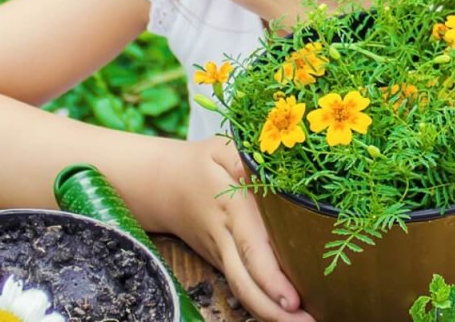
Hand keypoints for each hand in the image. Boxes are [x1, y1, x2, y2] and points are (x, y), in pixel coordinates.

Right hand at [167, 136, 316, 321]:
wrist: (162, 184)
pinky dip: (263, 304)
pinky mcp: (222, 260)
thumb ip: (242, 158)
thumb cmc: (200, 164)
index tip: (292, 299)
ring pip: (242, 290)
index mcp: (230, 209)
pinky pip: (242, 286)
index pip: (251, 248)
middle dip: (274, 310)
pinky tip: (288, 313)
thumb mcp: (220, 150)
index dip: (271, 277)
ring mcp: (221, 254)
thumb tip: (261, 168)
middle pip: (246, 282)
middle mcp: (225, 239)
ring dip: (270, 314)